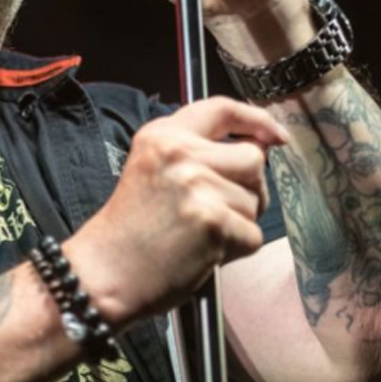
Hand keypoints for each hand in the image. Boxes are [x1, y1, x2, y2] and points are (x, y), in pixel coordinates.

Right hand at [64, 97, 288, 327]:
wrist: (105, 273)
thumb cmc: (131, 229)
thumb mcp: (153, 169)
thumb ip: (196, 152)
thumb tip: (261, 146)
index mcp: (162, 135)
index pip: (221, 109)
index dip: (256, 119)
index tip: (275, 135)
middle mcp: (180, 154)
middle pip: (252, 159)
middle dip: (248, 187)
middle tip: (218, 210)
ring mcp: (198, 187)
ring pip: (255, 201)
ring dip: (238, 223)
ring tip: (198, 234)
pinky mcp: (213, 222)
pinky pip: (253, 235)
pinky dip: (235, 250)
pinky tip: (202, 252)